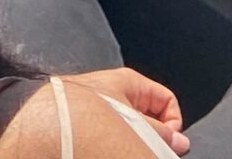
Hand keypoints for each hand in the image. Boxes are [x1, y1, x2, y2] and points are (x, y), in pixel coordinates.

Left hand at [69, 68, 189, 152]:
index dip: (172, 123)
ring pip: (130, 126)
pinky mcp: (89, 120)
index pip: (166, 100)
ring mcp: (102, 105)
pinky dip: (115, 142)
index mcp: (130, 82)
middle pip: (148, 115)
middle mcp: (116, 91)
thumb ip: (160, 133)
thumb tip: (180, 142)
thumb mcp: (135, 121)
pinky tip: (108, 148)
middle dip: (151, 135)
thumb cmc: (89, 111)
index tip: (168, 144)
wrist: (51, 120)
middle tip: (146, 149)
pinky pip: (111, 130)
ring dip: (133, 140)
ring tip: (122, 147)